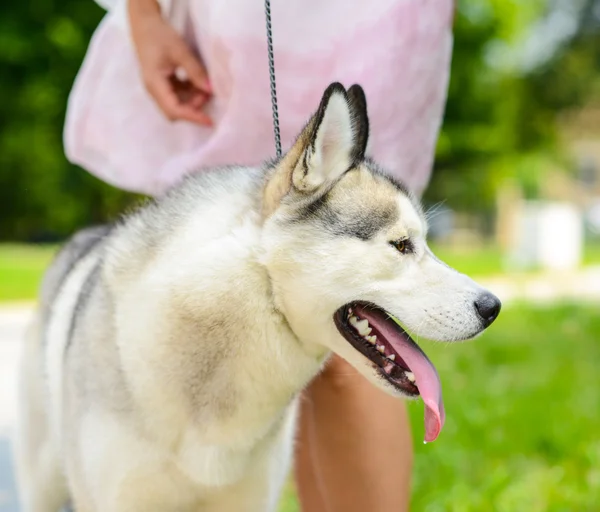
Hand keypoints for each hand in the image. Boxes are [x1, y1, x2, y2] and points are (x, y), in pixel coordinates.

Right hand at [129, 0, 211, 124]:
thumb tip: (210, 90)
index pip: (174, 110)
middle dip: (193, 108)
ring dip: (192, 100)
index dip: (192, 117)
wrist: (145, 24)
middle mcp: (154, 90)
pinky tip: (196, 81)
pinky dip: (189, 93)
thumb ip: (195, 71)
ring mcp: (157, 88)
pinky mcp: (162, 85)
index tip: (209, 121)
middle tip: (207, 93)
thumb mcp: (180, 51)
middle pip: (174, 112)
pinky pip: (176, 96)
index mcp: (154, 84)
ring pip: (176, 105)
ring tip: (204, 86)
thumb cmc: (160, 35)